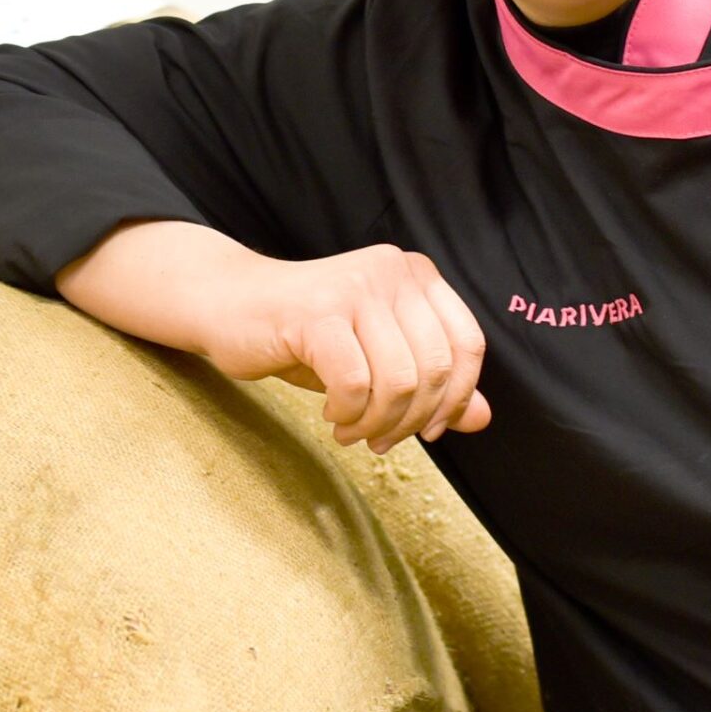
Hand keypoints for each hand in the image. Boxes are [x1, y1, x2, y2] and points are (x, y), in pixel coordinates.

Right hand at [198, 244, 492, 452]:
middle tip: (380, 440)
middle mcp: (391, 271)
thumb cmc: (306, 334)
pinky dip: (347, 412)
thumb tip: (482, 418)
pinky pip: (354, 382)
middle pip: (435, 367)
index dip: (455, 398)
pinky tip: (330, 414)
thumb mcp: (377, 359)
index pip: (466, 344)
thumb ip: (431, 384)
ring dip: (377, 422)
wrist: (229, 306)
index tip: (429, 430)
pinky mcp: (316, 311)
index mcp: (415, 274)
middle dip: (411, 419)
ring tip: (351, 430)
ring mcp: (354, 287)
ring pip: (399, 380)